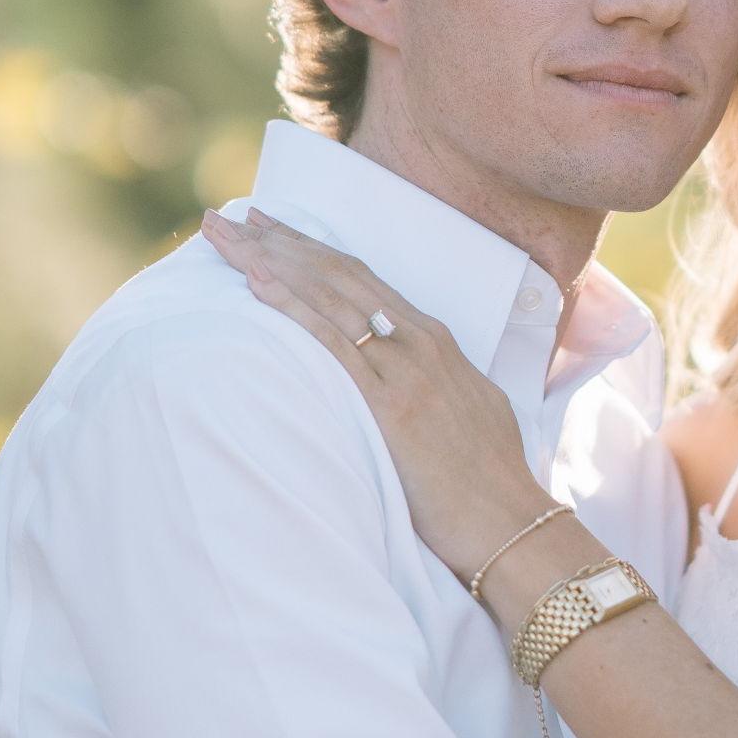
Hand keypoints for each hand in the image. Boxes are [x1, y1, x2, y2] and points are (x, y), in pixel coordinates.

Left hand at [201, 208, 545, 574]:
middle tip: (230, 218)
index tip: (273, 229)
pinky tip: (257, 285)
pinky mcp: (391, 406)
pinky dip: (292, 308)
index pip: (365, 280)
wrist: (511, 520)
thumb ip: (437, 382)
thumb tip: (411, 380)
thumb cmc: (491, 478)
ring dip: (271, 261)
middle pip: (339, 276)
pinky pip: (332, 344)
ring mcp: (406, 371)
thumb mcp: (471, 409)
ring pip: (329, 297)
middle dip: (280, 241)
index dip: (314, 250)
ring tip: (226, 237)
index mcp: (438, 342)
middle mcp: (420, 344)